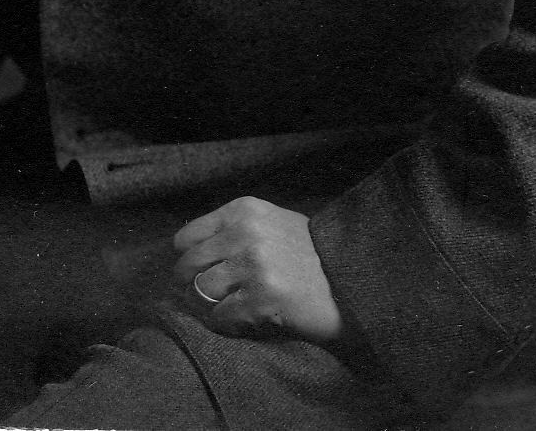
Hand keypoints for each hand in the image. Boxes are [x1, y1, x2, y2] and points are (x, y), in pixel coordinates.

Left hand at [172, 195, 343, 344]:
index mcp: (243, 211)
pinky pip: (221, 317)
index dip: (186, 259)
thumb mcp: (269, 223)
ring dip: (208, 307)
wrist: (349, 278)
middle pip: (188, 266)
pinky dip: (226, 324)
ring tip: (224, 309)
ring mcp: (254, 265)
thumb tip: (189, 252)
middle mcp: (245, 232)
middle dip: (189, 287)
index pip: (187, 237)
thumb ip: (232, 230)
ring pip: (202, 292)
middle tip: (201, 299)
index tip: (195, 273)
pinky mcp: (263, 297)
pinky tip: (242, 321)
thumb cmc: (306, 253)